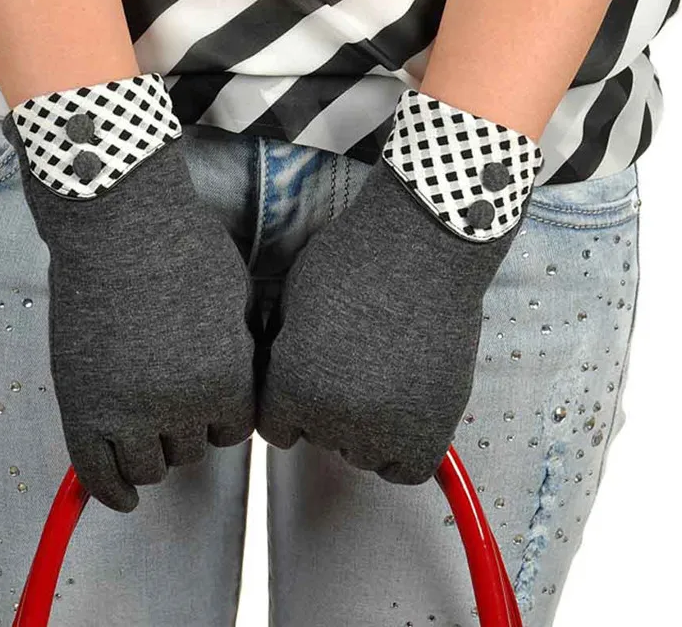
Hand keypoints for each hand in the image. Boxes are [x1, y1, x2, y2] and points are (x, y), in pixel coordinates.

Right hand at [3, 74, 254, 511]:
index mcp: (227, 380)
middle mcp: (181, 406)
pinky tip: (120, 499)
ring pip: (149, 469)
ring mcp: (126, 410)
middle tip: (172, 401)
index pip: (234, 431)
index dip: (221, 414)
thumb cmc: (184, 248)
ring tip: (148, 435)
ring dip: (152, 455)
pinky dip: (108, 492)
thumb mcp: (237, 299)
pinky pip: (95, 473)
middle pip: (191, 450)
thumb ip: (239, 353)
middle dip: (187, 428)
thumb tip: (238, 385)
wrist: (117, 223)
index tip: (207, 399)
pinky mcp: (80, 406)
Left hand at [258, 88, 541, 484]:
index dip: (289, 399)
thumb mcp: (293, 301)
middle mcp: (335, 416)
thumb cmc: (353, 259)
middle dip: (328, 406)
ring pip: (362, 454)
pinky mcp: (436, 423)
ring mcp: (388, 424)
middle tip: (354, 363)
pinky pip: (407, 468)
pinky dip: (402, 450)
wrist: (424, 243)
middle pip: (320, 436)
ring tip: (383, 376)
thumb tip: (283, 379)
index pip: (276, 427)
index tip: (309, 374)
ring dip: (367, 427)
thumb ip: (285, 354)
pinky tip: (403, 412)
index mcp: (293, 384)